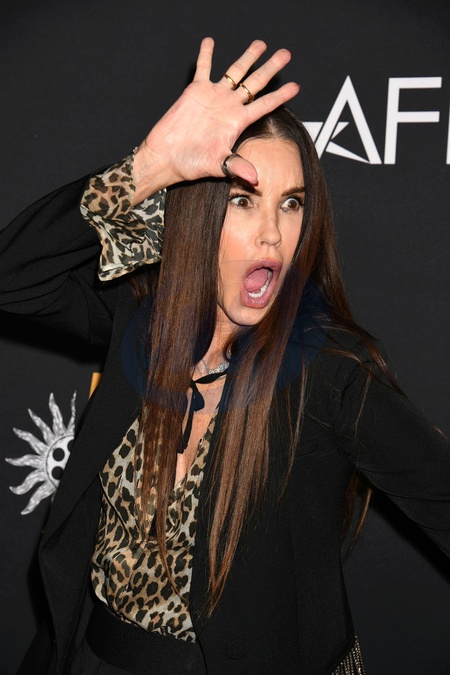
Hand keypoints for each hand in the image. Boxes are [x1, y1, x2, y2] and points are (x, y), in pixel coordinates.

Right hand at [133, 38, 299, 203]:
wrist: (167, 157)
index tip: (296, 86)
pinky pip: (203, 68)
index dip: (280, 95)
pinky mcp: (195, 91)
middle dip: (270, 67)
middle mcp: (229, 107)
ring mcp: (214, 97)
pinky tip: (210, 41)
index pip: (264, 105)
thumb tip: (256, 178)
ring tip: (260, 44)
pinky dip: (206, 54)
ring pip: (235, 71)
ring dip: (247, 57)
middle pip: (255, 82)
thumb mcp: (217, 165)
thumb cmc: (191, 164)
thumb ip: (237, 167)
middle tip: (285, 54)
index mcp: (238, 122)